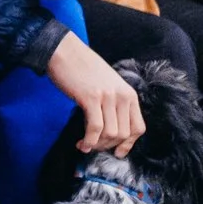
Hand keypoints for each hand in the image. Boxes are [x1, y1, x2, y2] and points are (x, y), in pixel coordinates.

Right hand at [48, 33, 144, 152]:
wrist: (64, 52)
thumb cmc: (81, 68)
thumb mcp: (107, 85)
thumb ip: (113, 102)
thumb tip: (109, 125)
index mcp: (128, 94)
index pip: (138, 127)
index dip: (128, 144)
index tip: (117, 152)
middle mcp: (122, 96)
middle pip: (124, 134)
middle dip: (108, 146)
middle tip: (94, 147)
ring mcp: (107, 97)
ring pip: (111, 133)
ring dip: (98, 145)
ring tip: (85, 145)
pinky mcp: (91, 98)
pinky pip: (95, 127)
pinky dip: (89, 140)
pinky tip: (82, 143)